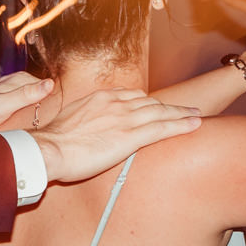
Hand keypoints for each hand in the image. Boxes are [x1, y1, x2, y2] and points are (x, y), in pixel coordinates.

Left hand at [0, 72, 52, 133]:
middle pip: (41, 93)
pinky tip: (25, 122)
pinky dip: (25, 113)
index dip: (56, 101)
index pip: (48, 87)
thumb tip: (50, 84)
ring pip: (31, 99)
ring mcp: (9, 90)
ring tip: (41, 124)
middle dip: (48, 106)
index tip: (63, 115)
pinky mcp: (3, 100)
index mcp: (19, 80)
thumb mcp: (3, 105)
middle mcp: (15, 82)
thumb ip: (26, 94)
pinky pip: (22, 105)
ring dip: (36, 110)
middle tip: (51, 122)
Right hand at [27, 88, 202, 183]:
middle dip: (168, 106)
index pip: (131, 96)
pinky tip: (195, 124)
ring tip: (196, 115)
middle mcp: (115, 103)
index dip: (146, 102)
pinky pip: (162, 127)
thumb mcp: (70, 121)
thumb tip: (86, 129)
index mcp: (100, 98)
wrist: (49, 149)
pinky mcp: (131, 136)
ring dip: (181, 113)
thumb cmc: (54, 142)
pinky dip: (181, 124)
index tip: (155, 106)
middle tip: (184, 109)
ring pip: (161, 112)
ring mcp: (125, 118)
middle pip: (150, 102)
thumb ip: (85, 121)